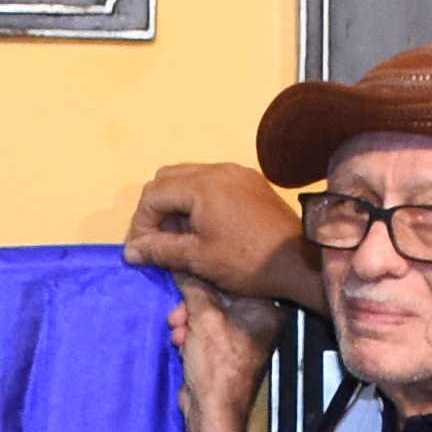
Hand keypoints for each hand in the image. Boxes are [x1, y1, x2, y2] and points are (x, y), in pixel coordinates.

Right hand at [121, 161, 300, 297]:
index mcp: (202, 185)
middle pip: (168, 179)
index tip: (146, 249)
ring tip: (182, 236)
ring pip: (190, 178)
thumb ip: (160, 250)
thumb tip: (130, 251)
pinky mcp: (250, 181)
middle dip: (157, 208)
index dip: (142, 222)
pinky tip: (205, 227)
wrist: (300, 262)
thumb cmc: (248, 262)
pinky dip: (199, 200)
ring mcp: (237, 172)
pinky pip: (213, 182)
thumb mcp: (198, 259)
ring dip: (177, 204)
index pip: (153, 194)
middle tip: (161, 240)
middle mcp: (218, 170)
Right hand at [171, 280, 267, 431]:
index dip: (203, 278)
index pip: (232, 279)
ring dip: (187, 320)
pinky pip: (204, 329)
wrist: (212, 413)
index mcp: (266, 311)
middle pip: (218, 295)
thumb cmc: (218, 371)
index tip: (182, 273)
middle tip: (178, 313)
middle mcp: (258, 322)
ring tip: (178, 332)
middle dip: (192, 305)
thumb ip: (193, 285)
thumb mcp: (203, 318)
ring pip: (207, 312)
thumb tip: (181, 262)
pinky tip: (181, 342)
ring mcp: (242, 337)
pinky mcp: (224, 350)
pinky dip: (190, 333)